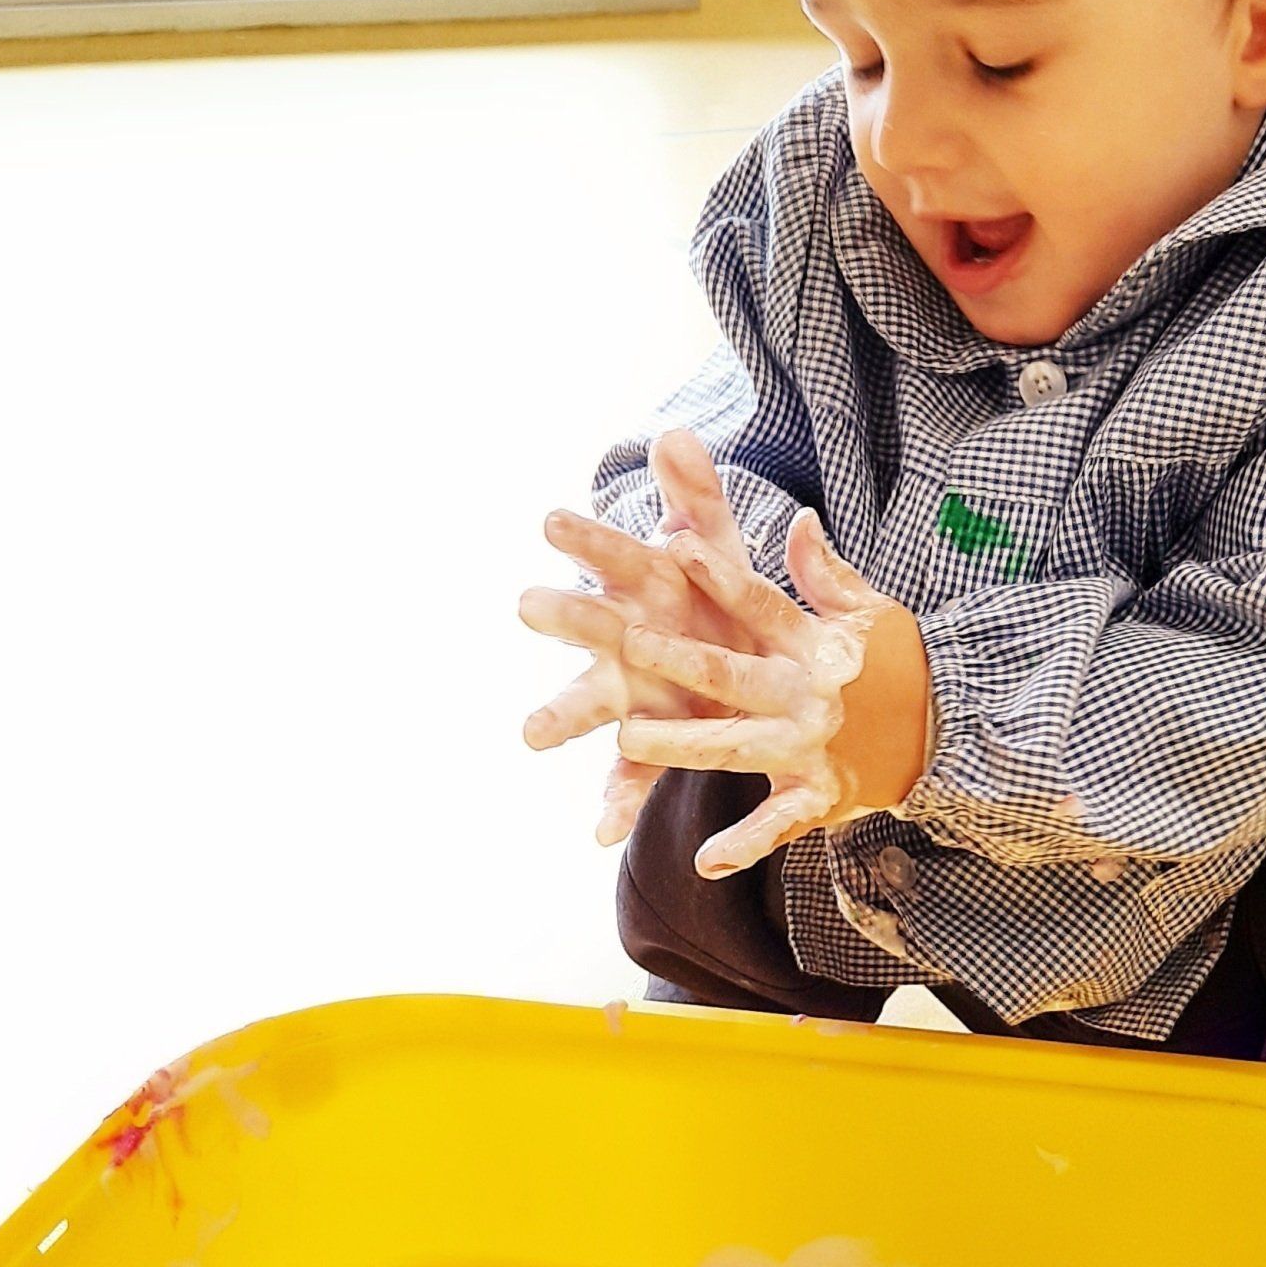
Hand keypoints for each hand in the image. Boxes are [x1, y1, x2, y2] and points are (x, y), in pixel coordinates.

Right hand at [520, 431, 756, 846]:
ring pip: (590, 705)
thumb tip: (674, 434)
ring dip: (562, 717)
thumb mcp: (717, 547)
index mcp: (643, 588)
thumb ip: (696, 497)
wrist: (737, 661)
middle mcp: (623, 641)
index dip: (587, 539)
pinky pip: (631, 776)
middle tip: (528, 602)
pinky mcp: (650, 744)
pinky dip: (616, 803)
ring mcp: (631, 695)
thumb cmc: (713, 596)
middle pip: (590, 626)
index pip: (613, 556)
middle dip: (564, 615)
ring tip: (532, 733)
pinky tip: (601, 832)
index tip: (554, 519)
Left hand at [617, 510, 930, 878]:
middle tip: (633, 642)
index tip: (678, 547)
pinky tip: (708, 860)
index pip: (762, 605)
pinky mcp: (820, 796)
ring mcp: (811, 749)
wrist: (947, 734)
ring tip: (629, 738)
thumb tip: (800, 519)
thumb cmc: (898, 666)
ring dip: (683, 745)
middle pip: (735, 676)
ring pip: (736, 747)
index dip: (722, 576)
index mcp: (815, 646)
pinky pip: (778, 823)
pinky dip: (746, 844)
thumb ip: (826, 573)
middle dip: (683, 660)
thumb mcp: (871, 613)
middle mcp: (807, 697)